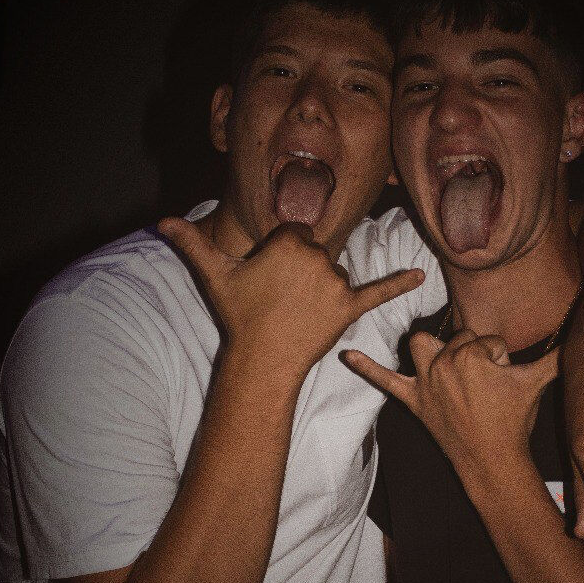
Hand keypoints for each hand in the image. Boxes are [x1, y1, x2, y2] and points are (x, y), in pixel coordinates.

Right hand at [159, 217, 423, 381]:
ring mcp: (336, 284)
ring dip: (320, 289)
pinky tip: (422, 276)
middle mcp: (317, 258)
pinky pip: (378, 293)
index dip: (281, 255)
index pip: (295, 234)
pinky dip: (400, 285)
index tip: (270, 278)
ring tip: (297, 314)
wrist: (261, 360)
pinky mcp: (350, 308)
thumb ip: (193, 243)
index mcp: (289, 242)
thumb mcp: (214, 276)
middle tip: (281, 300)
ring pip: (333, 274)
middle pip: (315, 253)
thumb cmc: (238, 316)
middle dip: (300, 272)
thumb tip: (161, 221)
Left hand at [344, 329, 557, 477]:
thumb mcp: (536, 383)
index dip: (500, 358)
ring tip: (448, 364)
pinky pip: (383, 380)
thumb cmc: (514, 422)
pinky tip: (345, 354)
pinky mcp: (413, 401)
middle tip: (487, 386)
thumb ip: (558, 357)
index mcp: (473, 355)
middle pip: (459, 341)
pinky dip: (364, 367)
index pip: (487, 339)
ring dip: (431, 350)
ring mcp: (425, 382)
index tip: (504, 382)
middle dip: (475, 355)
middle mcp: (444, 363)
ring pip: (422, 345)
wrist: (492, 462)